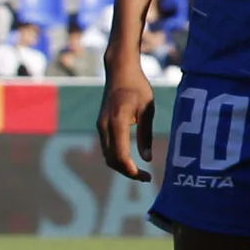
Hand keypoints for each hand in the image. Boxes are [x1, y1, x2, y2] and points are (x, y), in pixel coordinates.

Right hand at [98, 61, 156, 180]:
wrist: (120, 71)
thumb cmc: (138, 87)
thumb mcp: (148, 110)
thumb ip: (146, 134)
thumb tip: (147, 158)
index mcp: (117, 122)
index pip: (120, 155)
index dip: (131, 170)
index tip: (145, 177)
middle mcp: (104, 126)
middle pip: (111, 159)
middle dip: (127, 172)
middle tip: (146, 178)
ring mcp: (101, 126)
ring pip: (107, 155)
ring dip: (121, 166)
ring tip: (140, 172)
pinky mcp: (102, 125)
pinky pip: (107, 147)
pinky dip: (117, 157)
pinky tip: (131, 160)